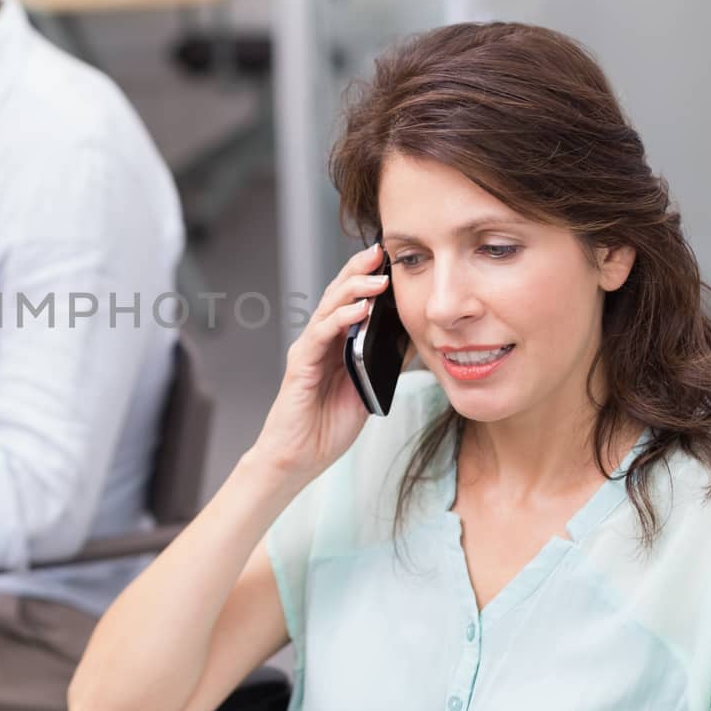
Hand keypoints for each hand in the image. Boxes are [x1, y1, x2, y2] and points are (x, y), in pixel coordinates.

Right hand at [250, 242, 392, 485]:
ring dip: (353, 290)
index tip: (391, 260)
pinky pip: (320, 335)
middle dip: (359, 271)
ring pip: (328, 308)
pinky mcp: (300, 366)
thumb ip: (382, 363)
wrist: (298, 458)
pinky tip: (359, 310)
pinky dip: (340, 319)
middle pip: (338, 295)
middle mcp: (319, 341)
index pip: (351, 302)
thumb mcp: (368, 389)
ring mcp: (308, 351)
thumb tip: (413, 340)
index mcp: (336, 344)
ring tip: (378, 277)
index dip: (368, 279)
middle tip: (382, 251)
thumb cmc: (328, 426)